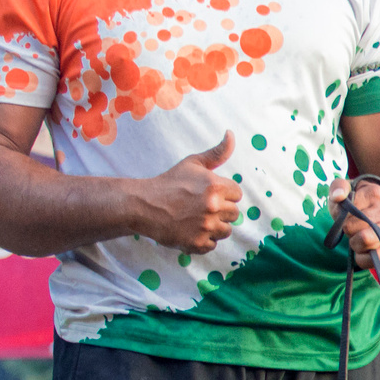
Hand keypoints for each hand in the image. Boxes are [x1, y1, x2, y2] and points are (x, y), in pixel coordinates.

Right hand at [136, 133, 243, 252]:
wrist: (142, 205)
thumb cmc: (169, 182)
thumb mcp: (193, 163)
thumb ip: (217, 152)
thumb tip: (231, 133)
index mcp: (215, 186)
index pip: (237, 194)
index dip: (224, 194)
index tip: (207, 194)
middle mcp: (213, 206)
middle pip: (234, 214)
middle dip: (220, 211)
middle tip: (199, 207)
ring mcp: (205, 226)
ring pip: (226, 231)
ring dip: (214, 227)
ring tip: (195, 219)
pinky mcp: (197, 243)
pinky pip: (212, 245)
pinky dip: (203, 240)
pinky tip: (190, 230)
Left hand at [327, 175, 379, 267]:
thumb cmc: (361, 203)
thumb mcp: (349, 189)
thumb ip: (339, 186)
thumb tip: (338, 197)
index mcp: (375, 194)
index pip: (346, 209)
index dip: (340, 215)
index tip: (348, 211)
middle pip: (351, 228)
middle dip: (348, 229)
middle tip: (355, 225)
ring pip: (363, 243)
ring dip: (354, 243)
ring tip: (359, 236)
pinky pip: (370, 260)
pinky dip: (361, 258)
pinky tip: (363, 249)